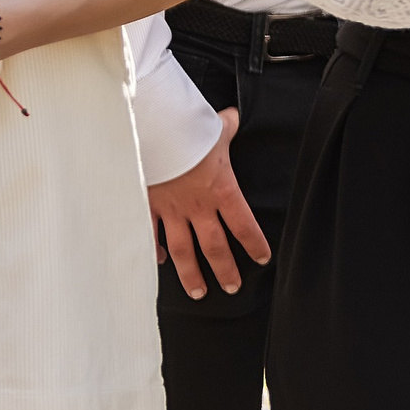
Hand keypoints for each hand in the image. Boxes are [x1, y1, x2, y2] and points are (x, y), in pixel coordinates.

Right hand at [146, 106, 269, 300]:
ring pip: (183, 250)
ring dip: (191, 273)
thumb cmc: (189, 130)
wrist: (155, 132)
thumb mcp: (216, 128)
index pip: (244, 224)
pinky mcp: (148, 206)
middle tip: (232, 288)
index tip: (262, 258)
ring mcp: (171, 209)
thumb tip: (232, 117)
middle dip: (224, 269)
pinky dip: (154, 249)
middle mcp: (198, 206)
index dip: (254, 244)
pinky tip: (159, 262)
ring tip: (199, 293)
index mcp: (221, 190)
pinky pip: (151, 234)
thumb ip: (227, 127)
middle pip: (214, 246)